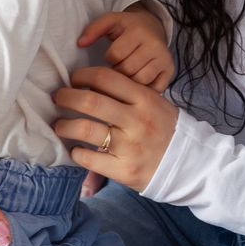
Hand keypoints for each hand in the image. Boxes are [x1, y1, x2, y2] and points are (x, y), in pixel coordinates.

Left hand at [52, 65, 179, 190]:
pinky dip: (76, 152)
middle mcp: (136, 120)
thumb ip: (128, 92)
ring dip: (64, 125)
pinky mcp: (123, 169)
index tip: (74, 80)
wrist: (186, 164)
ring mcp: (129, 146)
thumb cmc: (164, 128)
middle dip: (66, 97)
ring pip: (84, 129)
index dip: (83, 75)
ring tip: (60, 125)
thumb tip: (90, 83)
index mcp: (144, 99)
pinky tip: (76, 149)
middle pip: (90, 101)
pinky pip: (88, 158)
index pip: (106, 78)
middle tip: (58, 98)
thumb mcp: (154, 103)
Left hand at [78, 6, 174, 90]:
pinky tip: (137, 83)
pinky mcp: (170, 71)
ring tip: (126, 74)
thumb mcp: (110, 22)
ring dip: (128, 82)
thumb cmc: (127, 28)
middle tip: (117, 67)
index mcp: (139, 31)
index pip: (115, 55)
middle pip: (127, 70)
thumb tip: (80, 43)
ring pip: (139, 82)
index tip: (111, 56)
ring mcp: (164, 59)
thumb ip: (93, 29)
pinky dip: (143, 89)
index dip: (109, 58)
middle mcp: (155, 45)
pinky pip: (153, 89)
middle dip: (118, 71)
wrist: (154, 28)